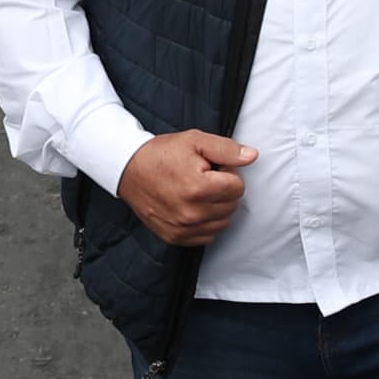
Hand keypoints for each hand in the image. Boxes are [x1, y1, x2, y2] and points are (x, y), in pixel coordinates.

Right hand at [117, 130, 254, 246]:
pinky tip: (192, 208)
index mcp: (199, 188)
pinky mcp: (175, 237)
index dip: (228, 174)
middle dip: (223, 191)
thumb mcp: (194, 141)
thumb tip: (251, 156)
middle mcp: (192, 213)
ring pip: (222, 223)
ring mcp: (183, 228)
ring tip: (197, 193)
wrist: (127, 169)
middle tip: (203, 179)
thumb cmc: (161, 154)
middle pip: (232, 206)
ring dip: (216, 208)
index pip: (238, 187)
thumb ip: (226, 149)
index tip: (212, 169)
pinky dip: (204, 224)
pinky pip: (207, 236)